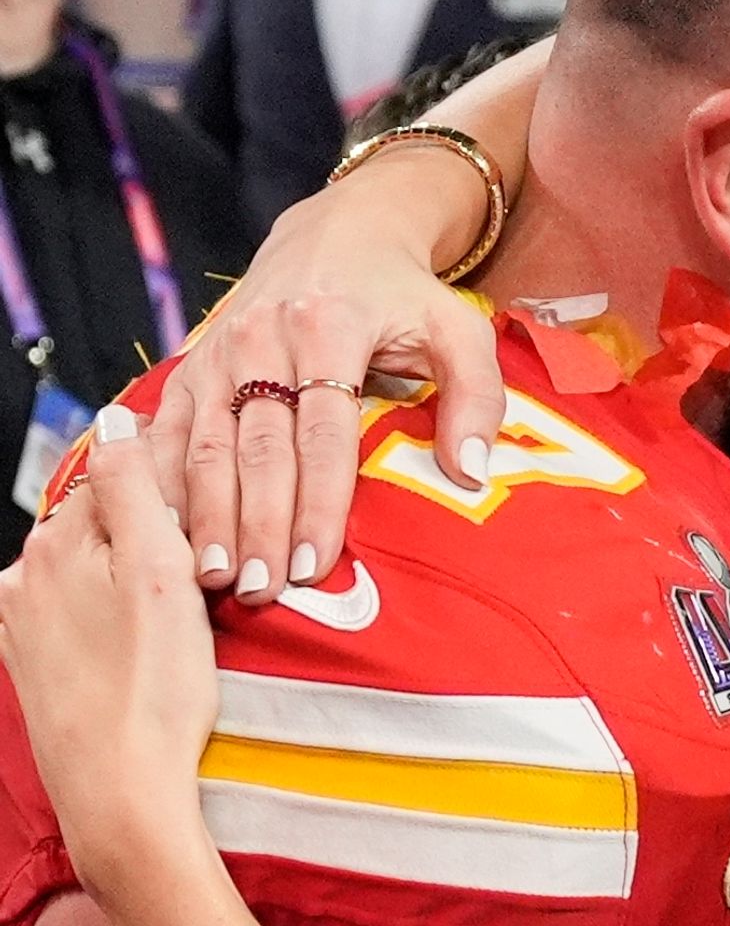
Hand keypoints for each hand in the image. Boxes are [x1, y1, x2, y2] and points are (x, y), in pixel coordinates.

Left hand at [0, 407, 217, 881]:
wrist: (121, 793)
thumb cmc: (153, 691)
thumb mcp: (161, 571)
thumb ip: (135, 488)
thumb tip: (117, 421)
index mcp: (54, 545)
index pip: (124, 476)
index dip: (183, 490)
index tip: (221, 512)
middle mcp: (24, 578)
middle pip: (108, 523)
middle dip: (158, 535)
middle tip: (212, 573)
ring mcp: (24, 624)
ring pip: (98, 568)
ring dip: (138, 576)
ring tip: (185, 613)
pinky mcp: (36, 663)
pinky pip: (87, 612)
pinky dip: (119, 615)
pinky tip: (150, 642)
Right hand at [148, 43, 548, 604]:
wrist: (340, 233)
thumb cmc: (405, 294)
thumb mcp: (457, 328)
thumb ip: (476, 396)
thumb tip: (471, 471)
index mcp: (332, 328)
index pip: (324, 432)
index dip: (317, 502)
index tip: (314, 563)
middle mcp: (264, 338)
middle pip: (259, 447)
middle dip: (258, 524)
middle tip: (261, 589)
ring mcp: (219, 351)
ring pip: (204, 444)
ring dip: (206, 516)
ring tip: (213, 579)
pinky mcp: (192, 363)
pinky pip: (166, 430)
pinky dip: (159, 485)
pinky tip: (162, 534)